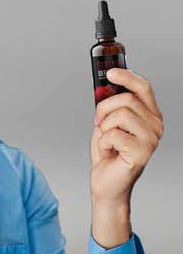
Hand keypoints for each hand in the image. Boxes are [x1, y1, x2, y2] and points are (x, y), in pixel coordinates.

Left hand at [90, 68, 163, 203]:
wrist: (106, 180)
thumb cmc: (107, 150)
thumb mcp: (107, 120)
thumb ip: (110, 103)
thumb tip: (104, 85)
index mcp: (149, 114)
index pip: (143, 87)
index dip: (127, 76)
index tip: (110, 72)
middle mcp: (155, 125)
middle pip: (127, 99)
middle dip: (104, 108)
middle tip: (99, 122)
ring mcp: (151, 139)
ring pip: (120, 114)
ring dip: (104, 127)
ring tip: (106, 139)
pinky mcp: (143, 152)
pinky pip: (114, 134)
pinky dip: (103, 141)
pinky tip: (109, 151)